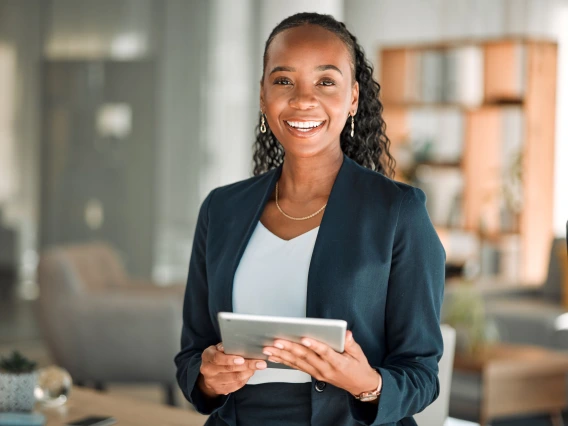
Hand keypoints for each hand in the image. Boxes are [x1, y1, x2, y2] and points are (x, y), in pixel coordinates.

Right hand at [198, 343, 266, 396]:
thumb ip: (226, 346)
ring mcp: (213, 382)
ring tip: (258, 367)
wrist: (209, 373)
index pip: (217, 358)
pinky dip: (245, 379)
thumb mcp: (218, 348)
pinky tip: (250, 373)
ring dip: (248, 372)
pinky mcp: (219, 390)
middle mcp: (208, 370)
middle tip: (260, 363)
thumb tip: (236, 344)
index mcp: (207, 357)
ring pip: (234, 378)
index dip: (230, 359)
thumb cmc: (217, 356)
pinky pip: (236, 386)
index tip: (242, 359)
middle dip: (247, 365)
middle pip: (229, 369)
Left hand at [263, 330, 381, 396]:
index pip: (325, 353)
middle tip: (277, 341)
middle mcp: (325, 369)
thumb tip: (346, 334)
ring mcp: (318, 373)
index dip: (314, 346)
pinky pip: (297, 367)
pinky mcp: (314, 374)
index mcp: (337, 363)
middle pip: (306, 357)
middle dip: (290, 348)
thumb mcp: (359, 354)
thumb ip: (351, 343)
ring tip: (269, 348)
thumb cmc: (358, 367)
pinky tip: (274, 356)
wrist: (360, 385)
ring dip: (282, 355)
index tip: (304, 338)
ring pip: (298, 363)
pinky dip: (285, 361)